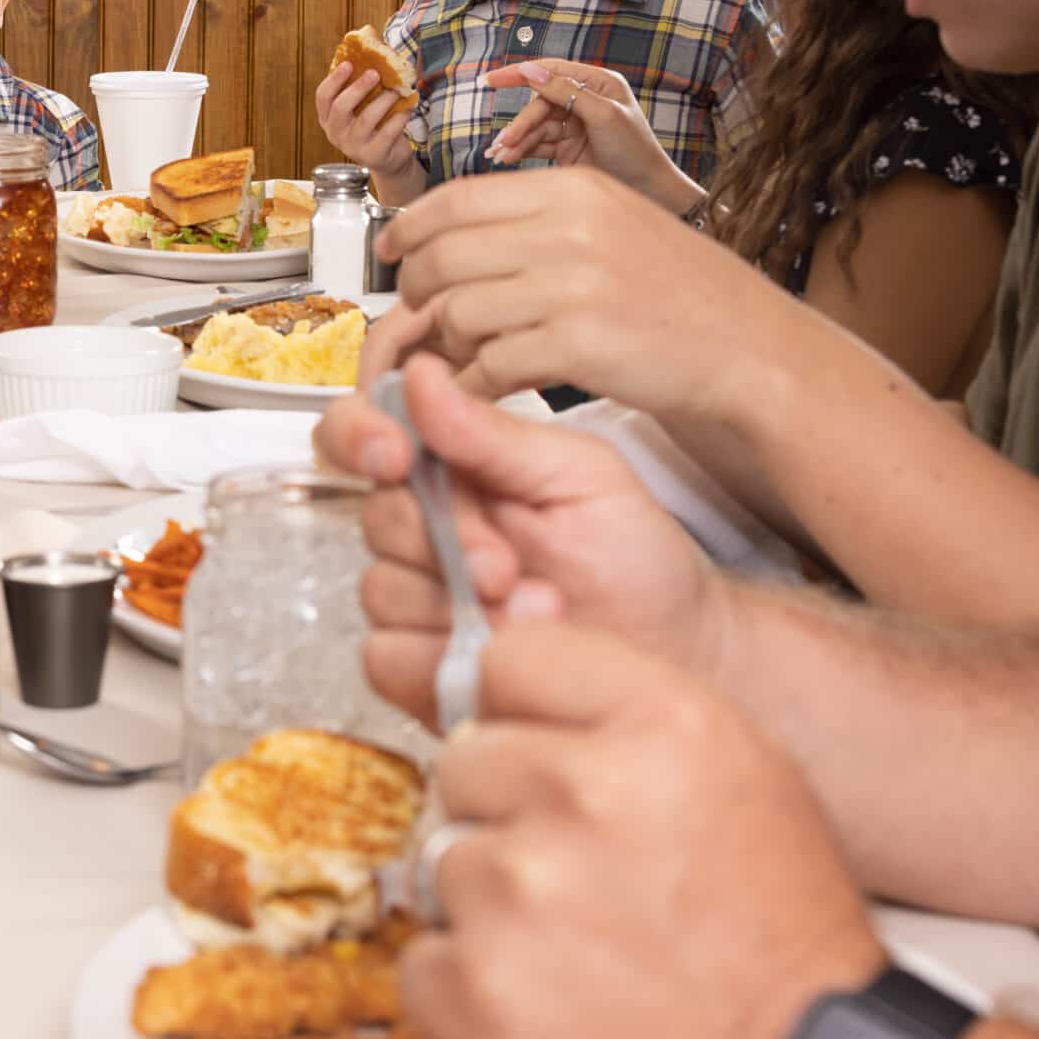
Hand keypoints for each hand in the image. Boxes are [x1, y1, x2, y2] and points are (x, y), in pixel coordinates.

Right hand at [313, 354, 723, 716]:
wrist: (680, 649)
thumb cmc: (636, 558)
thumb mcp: (578, 477)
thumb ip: (492, 434)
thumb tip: (419, 374)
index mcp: (453, 466)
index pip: (361, 433)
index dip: (359, 435)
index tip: (394, 454)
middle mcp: (426, 528)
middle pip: (375, 519)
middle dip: (442, 543)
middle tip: (507, 568)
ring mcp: (421, 598)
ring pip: (380, 590)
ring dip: (454, 606)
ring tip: (538, 613)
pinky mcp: (424, 664)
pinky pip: (387, 657)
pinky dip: (439, 658)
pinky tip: (502, 653)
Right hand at [315, 63, 421, 186]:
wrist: (389, 160)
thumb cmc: (374, 127)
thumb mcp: (361, 109)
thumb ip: (359, 90)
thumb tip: (370, 58)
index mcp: (328, 119)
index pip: (323, 97)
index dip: (334, 79)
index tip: (348, 64)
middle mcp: (336, 134)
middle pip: (340, 107)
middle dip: (358, 88)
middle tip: (375, 73)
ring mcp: (354, 147)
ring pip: (366, 119)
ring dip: (383, 100)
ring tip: (396, 91)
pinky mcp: (374, 155)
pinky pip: (387, 132)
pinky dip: (399, 117)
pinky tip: (407, 109)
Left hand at [371, 166, 798, 418]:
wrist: (754, 350)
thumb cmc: (682, 295)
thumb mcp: (614, 224)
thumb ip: (539, 221)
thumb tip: (451, 236)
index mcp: (573, 189)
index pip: (456, 198)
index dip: (408, 229)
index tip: (391, 253)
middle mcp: (570, 227)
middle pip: (441, 256)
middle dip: (417, 294)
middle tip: (423, 321)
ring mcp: (573, 285)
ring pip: (455, 311)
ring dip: (445, 344)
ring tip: (462, 359)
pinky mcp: (578, 345)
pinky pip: (486, 365)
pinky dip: (471, 383)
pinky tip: (483, 390)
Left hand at [403, 620, 884, 1038]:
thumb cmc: (779, 939)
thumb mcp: (741, 777)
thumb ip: (620, 705)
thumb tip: (511, 637)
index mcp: (660, 729)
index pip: (509, 656)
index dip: (520, 708)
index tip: (539, 748)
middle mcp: (582, 796)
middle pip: (462, 760)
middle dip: (504, 810)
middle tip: (579, 872)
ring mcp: (520, 894)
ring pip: (441, 858)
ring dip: (490, 902)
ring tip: (576, 946)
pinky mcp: (478, 992)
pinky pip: (422, 956)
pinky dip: (468, 986)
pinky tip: (545, 1002)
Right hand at [480, 60, 698, 211]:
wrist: (648, 192)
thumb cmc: (635, 149)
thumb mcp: (602, 115)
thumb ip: (565, 91)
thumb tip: (530, 70)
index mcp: (597, 84)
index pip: (551, 70)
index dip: (519, 74)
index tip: (490, 80)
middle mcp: (584, 101)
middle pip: (539, 103)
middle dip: (521, 122)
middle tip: (505, 141)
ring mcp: (574, 126)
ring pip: (536, 127)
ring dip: (518, 140)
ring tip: (501, 156)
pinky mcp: (567, 149)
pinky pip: (538, 145)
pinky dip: (523, 151)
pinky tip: (508, 159)